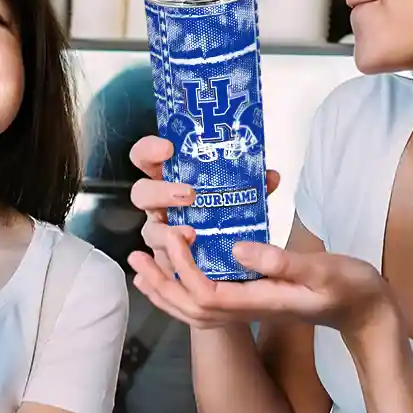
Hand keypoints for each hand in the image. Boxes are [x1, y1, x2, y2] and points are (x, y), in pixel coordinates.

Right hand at [128, 135, 280, 275]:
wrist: (243, 262)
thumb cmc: (232, 218)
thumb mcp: (247, 200)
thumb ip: (255, 188)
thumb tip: (270, 177)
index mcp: (170, 180)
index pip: (146, 158)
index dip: (149, 151)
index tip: (168, 148)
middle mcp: (160, 206)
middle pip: (141, 194)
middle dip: (160, 192)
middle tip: (188, 194)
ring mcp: (162, 234)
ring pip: (149, 232)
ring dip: (166, 232)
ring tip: (192, 234)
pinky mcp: (168, 262)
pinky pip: (162, 263)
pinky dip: (173, 262)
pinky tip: (187, 260)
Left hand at [129, 219, 396, 343]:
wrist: (366, 313)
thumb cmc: (351, 288)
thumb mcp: (323, 270)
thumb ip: (282, 261)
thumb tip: (237, 249)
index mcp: (260, 302)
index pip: (206, 293)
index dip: (182, 268)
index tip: (175, 236)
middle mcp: (248, 310)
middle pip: (189, 308)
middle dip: (160, 282)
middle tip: (136, 255)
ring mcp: (249, 310)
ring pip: (193, 310)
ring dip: (163, 289)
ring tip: (141, 265)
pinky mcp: (252, 302)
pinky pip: (206, 304)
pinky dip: (181, 290)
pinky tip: (173, 272)